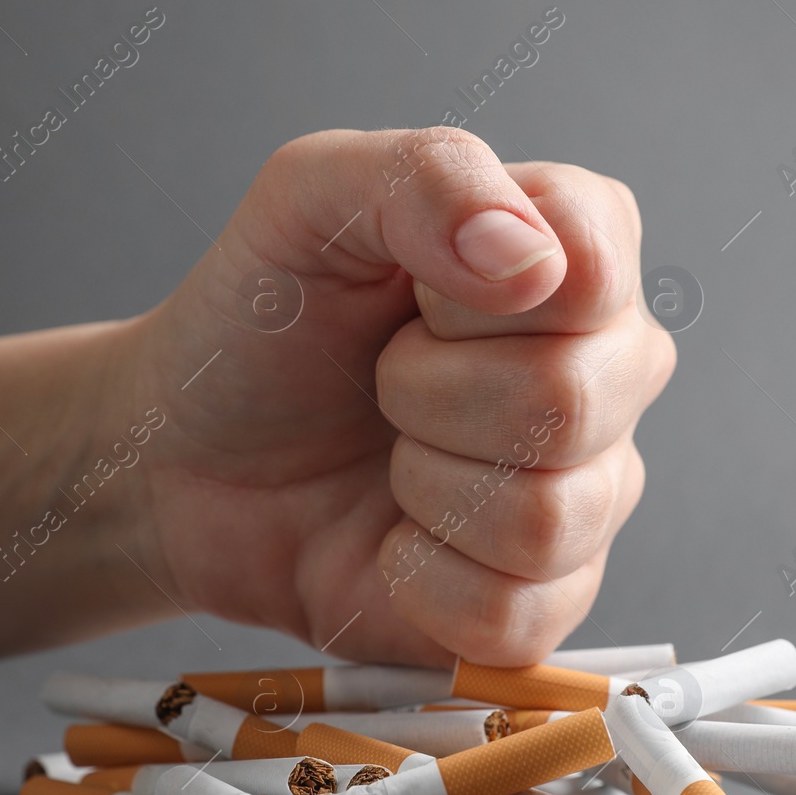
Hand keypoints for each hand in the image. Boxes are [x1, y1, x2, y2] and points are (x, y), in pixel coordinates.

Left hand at [118, 128, 675, 665]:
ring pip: (549, 518)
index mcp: (577, 254)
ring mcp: (589, 491)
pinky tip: (395, 543)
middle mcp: (608, 372)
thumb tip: (528, 260)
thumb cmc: (262, 325)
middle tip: (379, 380)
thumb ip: (425, 179)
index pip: (591, 270)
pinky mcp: (548, 598)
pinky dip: (421, 583)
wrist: (187, 461)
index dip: (469, 297)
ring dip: (422, 488)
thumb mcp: (310, 200)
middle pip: (571, 401)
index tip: (406, 296)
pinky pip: (518, 615)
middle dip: (425, 394)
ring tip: (389, 457)